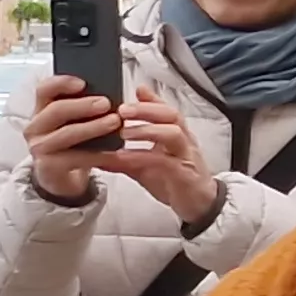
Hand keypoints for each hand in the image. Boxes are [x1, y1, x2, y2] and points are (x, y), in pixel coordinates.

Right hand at [18, 75, 121, 204]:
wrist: (61, 177)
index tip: (83, 82)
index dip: (62, 83)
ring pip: (66, 134)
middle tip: (106, 103)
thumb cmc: (72, 144)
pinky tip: (113, 151)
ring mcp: (39, 148)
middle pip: (56, 110)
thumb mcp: (73, 122)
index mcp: (41, 110)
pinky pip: (75, 158)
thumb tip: (108, 94)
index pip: (44, 89)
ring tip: (115, 122)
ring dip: (93, 127)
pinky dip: (97, 154)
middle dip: (83, 105)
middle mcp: (35, 127)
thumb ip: (83, 107)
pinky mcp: (49, 167)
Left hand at [96, 89, 222, 225]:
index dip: (153, 100)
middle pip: (171, 116)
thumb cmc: (173, 181)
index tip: (135, 90)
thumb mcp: (146, 165)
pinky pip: (166, 161)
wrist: (197, 206)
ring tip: (123, 130)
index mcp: (176, 135)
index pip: (166, 111)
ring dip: (147, 129)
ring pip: (173, 134)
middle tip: (122, 108)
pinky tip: (126, 156)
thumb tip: (97, 149)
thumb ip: (125, 154)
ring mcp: (186, 157)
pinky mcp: (184, 174)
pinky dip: (144, 156)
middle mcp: (184, 142)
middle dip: (147, 109)